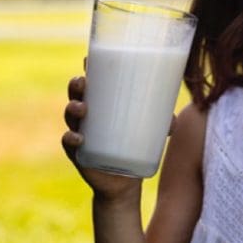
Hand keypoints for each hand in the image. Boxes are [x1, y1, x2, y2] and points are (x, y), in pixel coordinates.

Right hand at [61, 63, 175, 199]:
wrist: (125, 183)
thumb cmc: (137, 148)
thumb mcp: (152, 132)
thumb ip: (164, 123)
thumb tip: (174, 120)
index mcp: (103, 106)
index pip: (93, 83)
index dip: (87, 69)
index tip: (88, 59)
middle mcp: (88, 117)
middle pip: (76, 95)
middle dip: (76, 85)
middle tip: (83, 82)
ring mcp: (81, 134)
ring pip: (70, 116)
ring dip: (72, 109)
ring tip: (82, 108)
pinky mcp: (79, 154)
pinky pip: (68, 143)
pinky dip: (70, 139)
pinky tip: (78, 137)